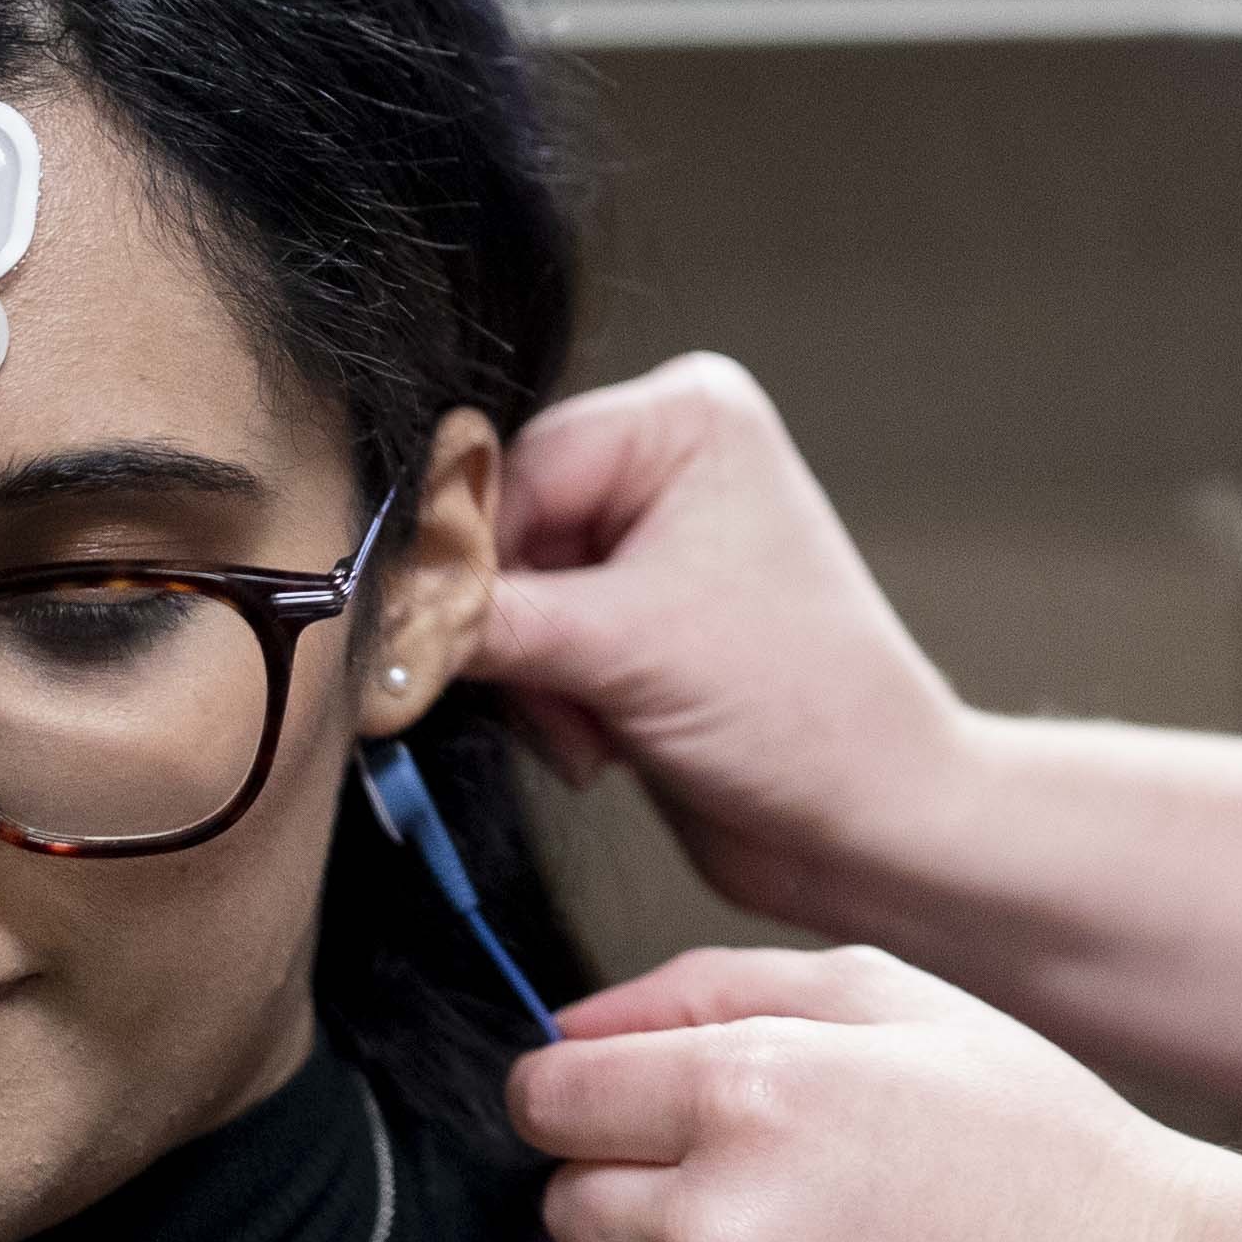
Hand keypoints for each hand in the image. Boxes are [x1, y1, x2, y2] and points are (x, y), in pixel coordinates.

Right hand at [467, 355, 978, 940]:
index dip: (471, 561)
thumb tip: (372, 613)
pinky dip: (552, 703)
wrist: (869, 824)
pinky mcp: (636, 616)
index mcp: (684, 417)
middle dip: (515, 632)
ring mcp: (653, 539)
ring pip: (506, 599)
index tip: (438, 636)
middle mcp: (668, 459)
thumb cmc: (801, 714)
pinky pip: (531, 647)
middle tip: (567, 699)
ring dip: (534, 682)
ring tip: (604, 726)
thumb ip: (481, 620)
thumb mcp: (622, 652)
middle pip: (502, 532)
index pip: (511, 466)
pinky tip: (610, 738)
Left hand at [511, 945, 1216, 1241]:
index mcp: (747, 1092)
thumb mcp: (894, 1003)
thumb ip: (712, 989)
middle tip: (770, 1209)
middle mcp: (714, 1228)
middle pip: (566, 1213)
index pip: (547, 1098)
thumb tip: (569, 1031)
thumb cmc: (1031, 1146)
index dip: (597, 1104)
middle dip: (641, 1200)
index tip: (653, 1124)